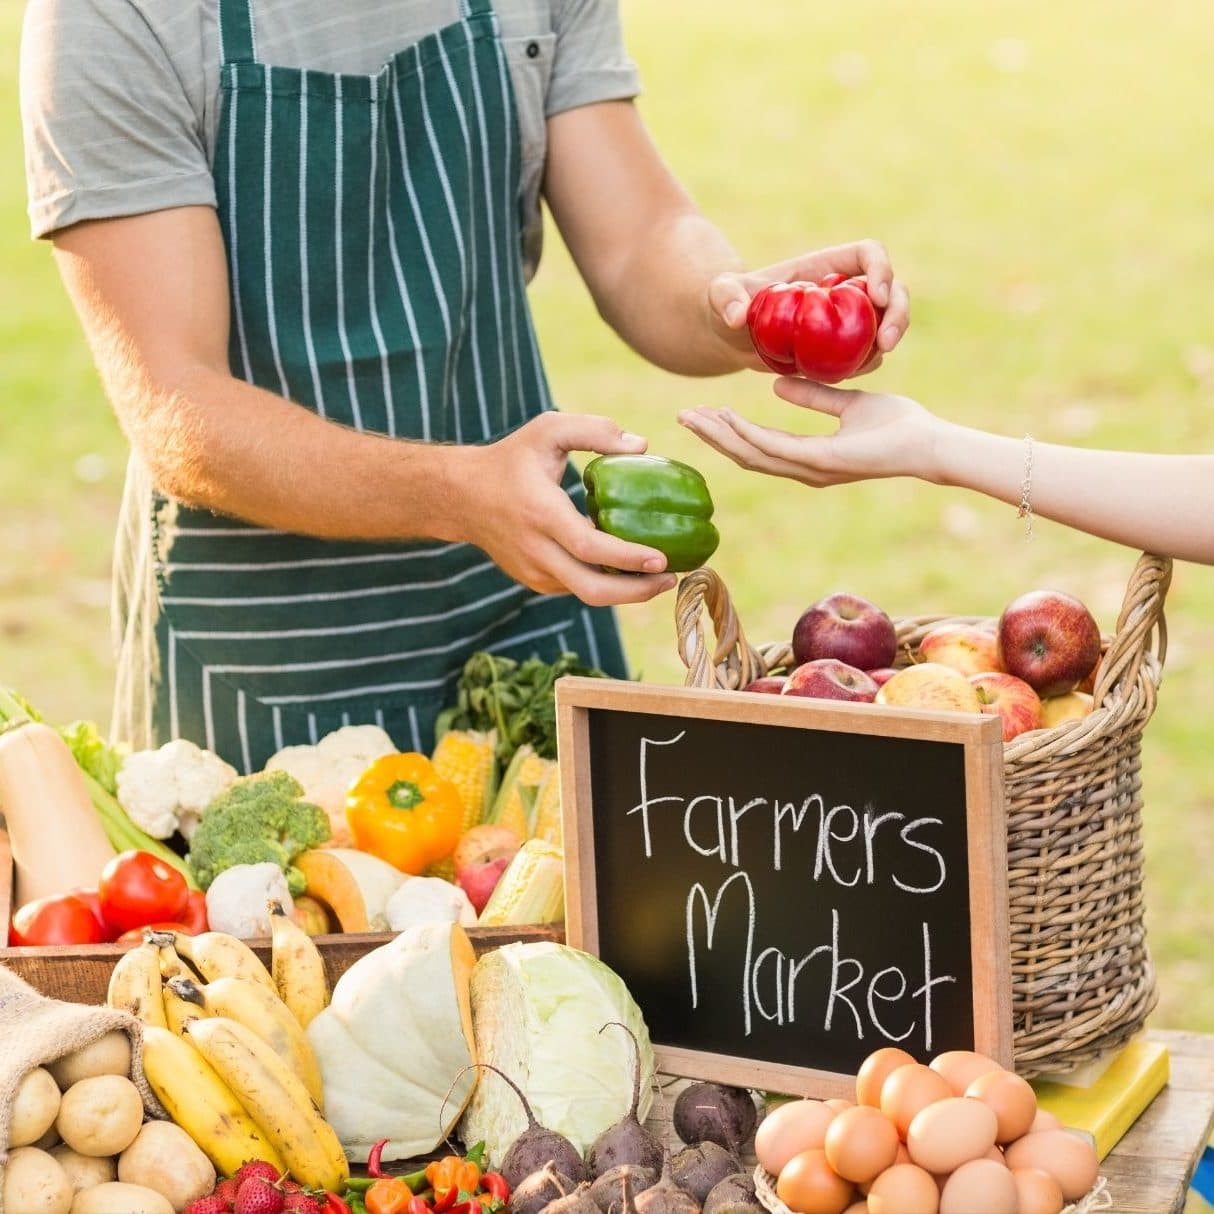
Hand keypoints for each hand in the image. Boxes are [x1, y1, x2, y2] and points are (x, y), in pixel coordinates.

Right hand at [463, 413, 677, 606]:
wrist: (462, 497)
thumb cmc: (511, 459)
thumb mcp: (548, 430)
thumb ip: (594, 430)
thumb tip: (642, 447)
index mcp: (541, 513)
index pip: (589, 546)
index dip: (628, 558)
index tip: (662, 559)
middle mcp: (536, 550)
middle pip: (591, 588)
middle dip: (636, 592)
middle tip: (670, 578)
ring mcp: (534, 571)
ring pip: (587, 593)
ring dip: (625, 591)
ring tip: (658, 576)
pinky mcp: (535, 582)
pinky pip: (577, 587)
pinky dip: (605, 583)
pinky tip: (629, 570)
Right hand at [677, 377, 940, 486]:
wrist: (929, 443)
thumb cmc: (898, 426)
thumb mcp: (849, 403)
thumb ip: (814, 397)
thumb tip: (777, 385)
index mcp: (808, 459)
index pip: (757, 447)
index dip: (726, 432)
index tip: (702, 412)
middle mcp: (804, 471)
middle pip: (745, 455)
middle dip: (712, 436)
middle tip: (682, 415)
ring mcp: (812, 470)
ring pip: (753, 454)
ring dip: (721, 435)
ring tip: (695, 416)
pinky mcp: (823, 463)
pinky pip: (776, 447)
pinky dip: (748, 433)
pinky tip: (729, 417)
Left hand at [708, 240, 910, 373]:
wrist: (730, 334)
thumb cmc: (727, 304)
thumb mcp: (720, 295)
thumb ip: (726, 298)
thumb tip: (738, 317)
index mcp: (827, 266)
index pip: (869, 254)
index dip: (881, 269)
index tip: (875, 295)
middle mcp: (845, 289)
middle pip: (892, 289)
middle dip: (898, 313)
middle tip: (886, 342)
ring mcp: (847, 319)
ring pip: (887, 323)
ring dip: (889, 341)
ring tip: (870, 362)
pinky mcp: (842, 348)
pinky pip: (867, 354)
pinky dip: (866, 364)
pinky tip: (848, 376)